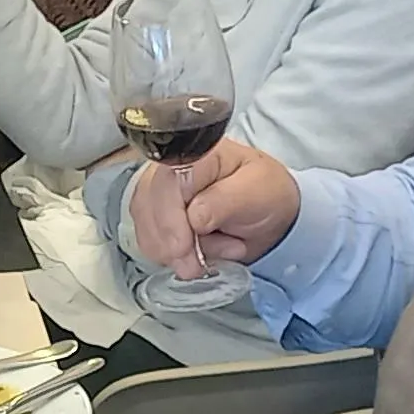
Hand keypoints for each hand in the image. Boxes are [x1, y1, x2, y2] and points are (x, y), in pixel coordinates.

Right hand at [127, 135, 300, 277]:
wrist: (267, 212)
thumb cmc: (265, 194)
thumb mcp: (258, 192)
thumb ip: (225, 201)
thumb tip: (194, 217)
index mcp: (197, 152)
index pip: (166, 182)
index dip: (170, 219)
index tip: (183, 248)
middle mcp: (168, 168)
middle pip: (149, 209)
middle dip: (175, 245)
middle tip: (202, 261)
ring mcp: (157, 192)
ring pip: (146, 230)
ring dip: (179, 254)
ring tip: (217, 247)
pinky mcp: (153, 216)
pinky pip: (149, 244)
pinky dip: (173, 258)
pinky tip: (200, 252)